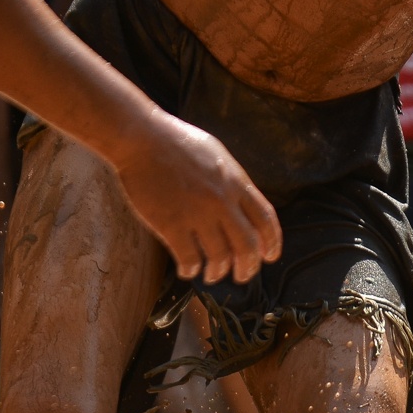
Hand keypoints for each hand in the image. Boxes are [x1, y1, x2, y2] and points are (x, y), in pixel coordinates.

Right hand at [110, 113, 281, 284]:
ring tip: (212, 275)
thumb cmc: (176, 143)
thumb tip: (246, 210)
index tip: (269, 257)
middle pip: (247, 246)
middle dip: (248, 267)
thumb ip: (233, 183)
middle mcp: (221, 201)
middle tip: (242, 275)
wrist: (140, 137)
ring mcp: (197, 214)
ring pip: (219, 257)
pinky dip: (191, 270)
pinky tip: (188, 270)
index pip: (266, 220)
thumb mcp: (217, 157)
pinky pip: (189, 258)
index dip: (272, 243)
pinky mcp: (171, 224)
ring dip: (218, 272)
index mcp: (236, 183)